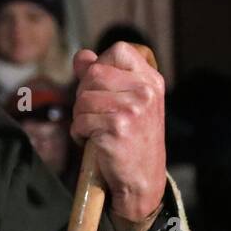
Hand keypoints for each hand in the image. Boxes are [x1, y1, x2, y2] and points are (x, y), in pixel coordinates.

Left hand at [71, 44, 166, 230]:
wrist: (142, 180)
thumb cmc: (130, 140)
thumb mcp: (125, 103)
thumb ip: (103, 76)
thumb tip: (81, 56)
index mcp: (151, 80)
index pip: (118, 51)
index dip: (99, 67)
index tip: (101, 89)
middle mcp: (145, 91)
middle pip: (93, 74)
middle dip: (84, 96)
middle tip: (96, 116)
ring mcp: (132, 108)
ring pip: (83, 99)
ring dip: (80, 118)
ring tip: (97, 131)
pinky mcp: (117, 127)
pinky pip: (80, 121)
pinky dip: (79, 134)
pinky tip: (95, 143)